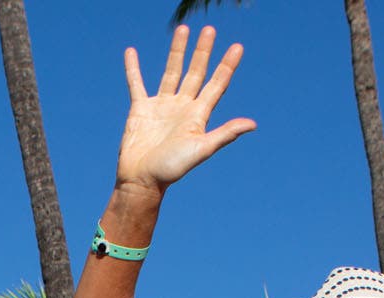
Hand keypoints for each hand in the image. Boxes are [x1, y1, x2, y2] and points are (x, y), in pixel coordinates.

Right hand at [116, 26, 255, 195]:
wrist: (141, 180)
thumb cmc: (172, 169)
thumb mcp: (201, 149)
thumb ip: (224, 134)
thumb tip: (252, 124)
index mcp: (198, 115)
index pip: (216, 85)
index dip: (227, 66)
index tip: (237, 47)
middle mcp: (182, 107)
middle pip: (195, 72)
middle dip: (203, 51)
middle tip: (210, 30)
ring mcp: (161, 106)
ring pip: (171, 72)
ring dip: (177, 51)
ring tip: (182, 30)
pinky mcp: (140, 109)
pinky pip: (136, 83)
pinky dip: (133, 68)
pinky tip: (131, 52)